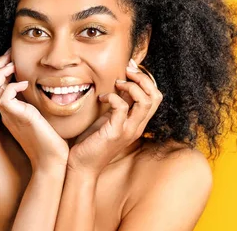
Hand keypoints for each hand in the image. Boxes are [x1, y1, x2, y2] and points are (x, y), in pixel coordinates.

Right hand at [0, 48, 68, 171]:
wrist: (52, 161)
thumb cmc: (50, 141)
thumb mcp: (41, 116)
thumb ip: (36, 103)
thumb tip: (42, 88)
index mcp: (11, 111)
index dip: (1, 69)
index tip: (13, 57)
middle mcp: (7, 112)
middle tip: (10, 54)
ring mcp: (10, 115)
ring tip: (13, 66)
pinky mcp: (19, 118)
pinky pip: (3, 98)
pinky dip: (11, 87)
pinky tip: (25, 84)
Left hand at [68, 62, 162, 176]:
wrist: (81, 167)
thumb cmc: (92, 142)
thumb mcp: (109, 118)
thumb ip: (118, 104)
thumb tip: (120, 83)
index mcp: (137, 122)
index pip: (155, 97)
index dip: (146, 79)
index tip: (130, 69)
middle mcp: (137, 126)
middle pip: (155, 96)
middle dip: (143, 78)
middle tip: (127, 71)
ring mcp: (128, 130)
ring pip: (145, 101)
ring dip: (131, 86)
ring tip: (117, 83)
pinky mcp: (115, 132)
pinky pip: (122, 108)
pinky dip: (113, 97)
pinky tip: (102, 97)